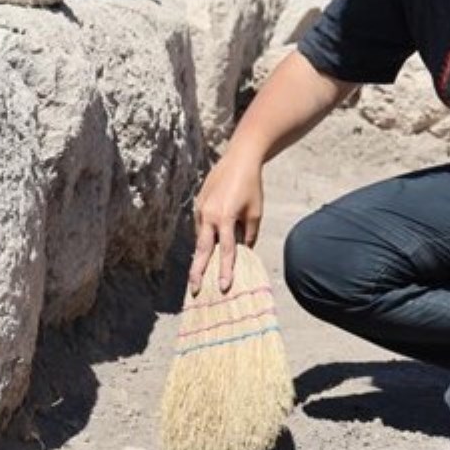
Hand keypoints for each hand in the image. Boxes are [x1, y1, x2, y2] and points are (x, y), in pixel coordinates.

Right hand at [187, 153, 264, 295]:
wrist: (239, 159)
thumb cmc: (251, 186)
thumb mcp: (255, 212)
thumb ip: (249, 234)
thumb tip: (243, 251)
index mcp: (225, 217)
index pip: (226, 250)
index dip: (226, 270)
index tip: (224, 287)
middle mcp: (208, 215)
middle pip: (202, 250)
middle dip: (197, 271)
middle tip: (194, 289)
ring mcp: (200, 209)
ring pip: (200, 238)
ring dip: (201, 255)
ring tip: (199, 274)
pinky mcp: (198, 204)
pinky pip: (200, 226)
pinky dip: (204, 238)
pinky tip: (207, 246)